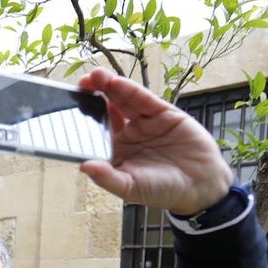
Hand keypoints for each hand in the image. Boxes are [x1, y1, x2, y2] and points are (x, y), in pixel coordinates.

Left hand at [77, 68, 232, 214]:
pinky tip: (116, 82)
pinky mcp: (163, 113)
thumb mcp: (130, 188)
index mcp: (115, 151)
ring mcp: (144, 122)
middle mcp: (127, 134)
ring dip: (109, 86)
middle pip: (106, 110)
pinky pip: (143, 99)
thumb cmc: (163, 190)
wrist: (201, 186)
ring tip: (95, 77)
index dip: (82, 119)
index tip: (65, 109)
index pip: (94, 131)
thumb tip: (84, 166)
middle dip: (92, 96)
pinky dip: (130, 89)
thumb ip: (107, 178)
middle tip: (79, 85)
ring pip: (123, 100)